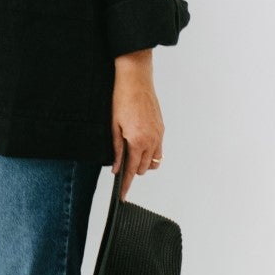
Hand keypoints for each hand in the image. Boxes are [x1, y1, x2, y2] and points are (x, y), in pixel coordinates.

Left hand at [110, 50, 163, 199]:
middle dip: (133, 171)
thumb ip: (117, 149)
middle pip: (144, 168)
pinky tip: (140, 146)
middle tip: (121, 168)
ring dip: (143, 163)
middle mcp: (152, 140)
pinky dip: (150, 153)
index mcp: (138, 141)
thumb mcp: (113, 126)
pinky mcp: (161, 127)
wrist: (135, 79)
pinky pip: (159, 149)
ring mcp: (158, 134)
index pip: (132, 170)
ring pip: (154, 161)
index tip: (123, 195)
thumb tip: (116, 167)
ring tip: (130, 156)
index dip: (126, 184)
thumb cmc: (121, 98)